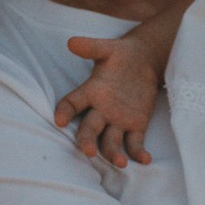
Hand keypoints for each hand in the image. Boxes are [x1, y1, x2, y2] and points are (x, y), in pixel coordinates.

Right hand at [54, 34, 162, 168]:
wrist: (144, 61)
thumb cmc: (122, 55)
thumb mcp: (108, 48)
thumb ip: (91, 47)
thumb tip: (72, 42)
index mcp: (91, 92)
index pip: (73, 103)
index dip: (65, 111)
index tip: (59, 120)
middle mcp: (100, 111)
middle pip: (89, 129)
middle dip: (87, 141)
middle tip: (88, 151)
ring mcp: (117, 121)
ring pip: (110, 142)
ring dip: (113, 153)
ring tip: (120, 162)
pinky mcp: (135, 127)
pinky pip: (134, 143)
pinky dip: (138, 153)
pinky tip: (145, 159)